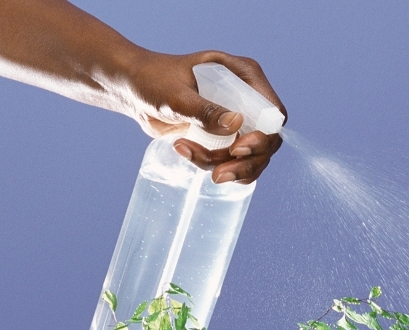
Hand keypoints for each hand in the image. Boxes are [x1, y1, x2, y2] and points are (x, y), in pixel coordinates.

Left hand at [121, 50, 286, 183]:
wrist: (135, 89)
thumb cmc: (154, 80)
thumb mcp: (177, 95)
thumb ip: (205, 110)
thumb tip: (236, 124)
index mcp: (244, 77)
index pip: (273, 112)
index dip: (265, 135)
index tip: (239, 148)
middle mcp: (246, 99)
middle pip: (266, 142)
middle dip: (245, 162)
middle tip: (217, 173)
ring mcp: (236, 120)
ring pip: (249, 158)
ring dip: (224, 167)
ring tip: (187, 152)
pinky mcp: (222, 137)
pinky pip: (231, 162)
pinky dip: (213, 166)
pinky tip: (185, 152)